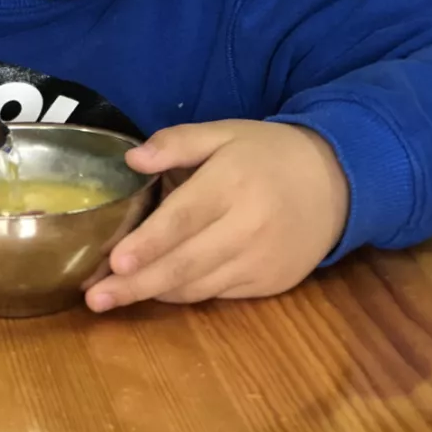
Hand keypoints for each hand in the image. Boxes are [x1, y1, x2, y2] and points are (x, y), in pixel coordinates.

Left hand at [86, 120, 349, 310]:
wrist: (336, 183)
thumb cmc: (267, 153)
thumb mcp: (225, 132)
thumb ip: (178, 142)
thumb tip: (132, 159)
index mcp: (233, 183)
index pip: (185, 218)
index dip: (150, 243)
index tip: (115, 260)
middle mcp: (247, 227)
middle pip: (185, 263)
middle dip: (137, 284)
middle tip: (96, 298)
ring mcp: (260, 261)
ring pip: (198, 286)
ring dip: (155, 293)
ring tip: (114, 296)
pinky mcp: (269, 284)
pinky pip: (219, 294)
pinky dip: (185, 293)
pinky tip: (158, 289)